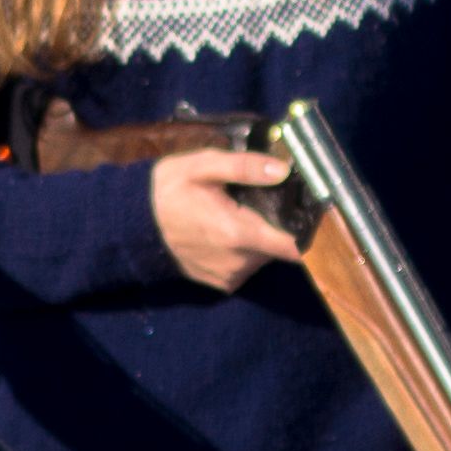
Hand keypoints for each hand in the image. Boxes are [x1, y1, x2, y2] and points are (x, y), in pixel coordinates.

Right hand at [151, 146, 305, 293]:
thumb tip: (283, 169)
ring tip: (240, 213)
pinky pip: (248, 265)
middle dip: (280, 223)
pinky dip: (246, 249)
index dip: (312, 230)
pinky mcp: (223, 284)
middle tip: (263, 199)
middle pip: (282, 245)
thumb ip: (243, 167)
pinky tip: (226, 232)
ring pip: (266, 254)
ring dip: (261, 235)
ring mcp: (231, 276)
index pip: (295, 245)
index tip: (317, 212)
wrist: (132, 225)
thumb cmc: (168, 191)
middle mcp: (239, 262)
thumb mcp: (201, 166)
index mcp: (239, 233)